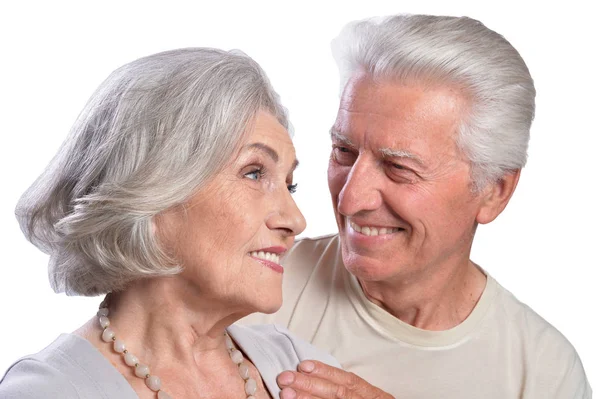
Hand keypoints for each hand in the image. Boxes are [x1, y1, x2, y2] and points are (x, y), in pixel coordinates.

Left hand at [276, 360, 393, 398]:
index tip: (303, 364)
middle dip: (310, 385)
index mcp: (374, 397)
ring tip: (286, 394)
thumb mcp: (368, 398)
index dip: (326, 371)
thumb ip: (348, 390)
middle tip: (285, 378)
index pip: (348, 381)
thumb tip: (312, 377)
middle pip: (338, 394)